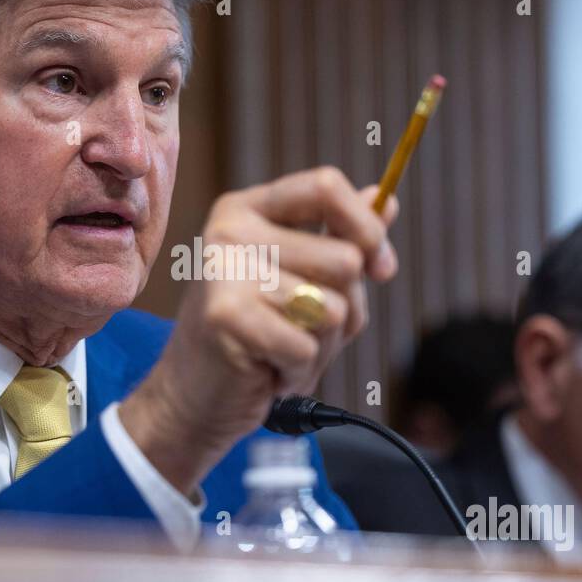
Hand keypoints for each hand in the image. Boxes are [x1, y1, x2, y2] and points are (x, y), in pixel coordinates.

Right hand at [120, 166, 398, 495]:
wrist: (193, 395)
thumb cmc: (255, 335)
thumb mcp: (302, 277)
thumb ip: (341, 238)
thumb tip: (388, 200)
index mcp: (250, 209)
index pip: (325, 186)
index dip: (368, 228)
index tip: (382, 267)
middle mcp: (231, 230)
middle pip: (344, 257)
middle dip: (344, 308)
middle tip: (305, 328)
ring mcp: (224, 270)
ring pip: (331, 308)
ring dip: (320, 345)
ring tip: (281, 349)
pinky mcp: (224, 314)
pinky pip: (306, 345)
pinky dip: (298, 369)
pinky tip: (267, 368)